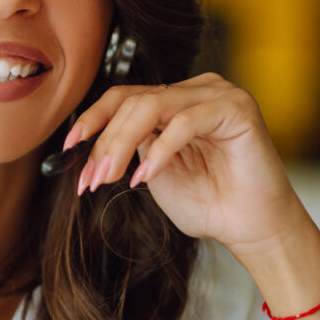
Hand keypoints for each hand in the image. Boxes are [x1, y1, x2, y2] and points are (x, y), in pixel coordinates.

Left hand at [67, 72, 308, 255]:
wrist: (251, 229)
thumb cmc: (207, 202)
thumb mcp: (152, 173)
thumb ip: (128, 150)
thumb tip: (89, 144)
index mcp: (174, 101)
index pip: (123, 97)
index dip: (92, 119)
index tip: (68, 147)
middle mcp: (195, 90)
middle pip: (132, 102)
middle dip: (105, 142)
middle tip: (91, 178)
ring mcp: (217, 95)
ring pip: (152, 106)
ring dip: (122, 144)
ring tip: (111, 177)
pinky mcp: (237, 108)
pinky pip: (184, 122)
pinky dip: (159, 151)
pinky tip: (145, 177)